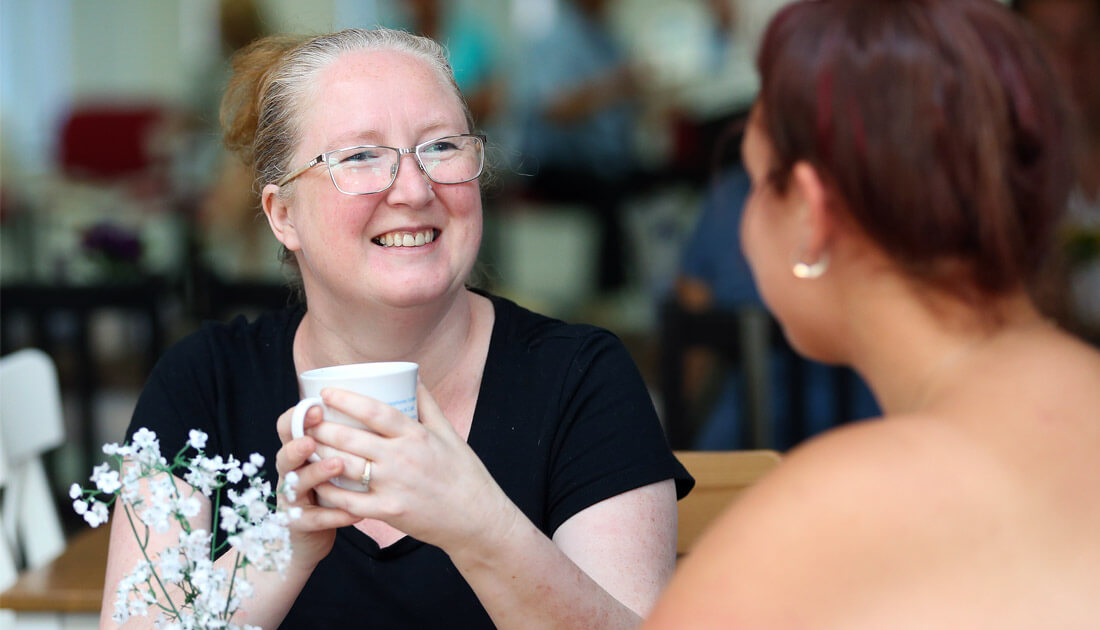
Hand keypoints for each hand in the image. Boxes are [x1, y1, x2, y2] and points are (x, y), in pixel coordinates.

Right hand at [274, 406, 360, 570]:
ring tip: (338, 466)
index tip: (318, 406)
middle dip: (298, 445)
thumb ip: (344, 435)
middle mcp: (290, 472)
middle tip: (313, 440)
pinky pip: (315, 519)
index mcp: (298, 450)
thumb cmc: (330, 486)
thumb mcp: (331, 456)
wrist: (312, 534)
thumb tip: (374, 404)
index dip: (298, 417)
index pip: (288, 427)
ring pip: (296, 484)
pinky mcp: (300, 524)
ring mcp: (292, 499)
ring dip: (316, 474)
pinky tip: (355, 513)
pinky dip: (335, 515)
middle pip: (285, 454)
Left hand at [308, 382, 517, 551]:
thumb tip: (414, 377)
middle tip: (304, 419)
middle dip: (322, 427)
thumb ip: (428, 405)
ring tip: (303, 446)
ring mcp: (393, 486)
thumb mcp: (449, 433)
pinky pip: (349, 501)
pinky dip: (329, 492)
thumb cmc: (463, 473)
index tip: (326, 393)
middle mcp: (402, 458)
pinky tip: (316, 483)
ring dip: (319, 456)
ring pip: (344, 467)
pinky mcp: (389, 512)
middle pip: (351, 438)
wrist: (475, 518)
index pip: (375, 410)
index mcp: (416, 435)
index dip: (347, 399)